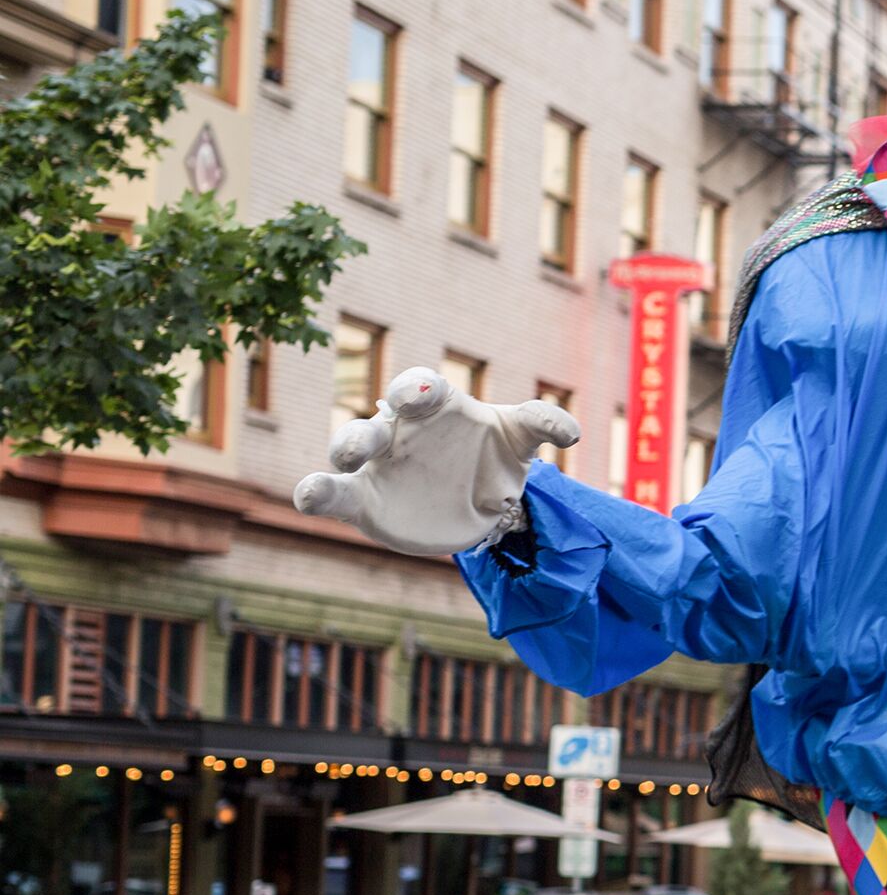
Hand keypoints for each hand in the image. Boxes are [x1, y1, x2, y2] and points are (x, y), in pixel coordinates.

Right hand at [295, 368, 577, 555]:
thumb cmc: (494, 458)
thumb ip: (541, 424)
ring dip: (345, 448)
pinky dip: (316, 492)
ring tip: (348, 460)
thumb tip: (572, 431)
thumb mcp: (520, 439)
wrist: (480, 507)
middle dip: (372, 422)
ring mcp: (378, 466)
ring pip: (348, 448)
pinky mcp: (363, 500)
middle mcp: (400, 431)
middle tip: (380, 430)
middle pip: (376, 418)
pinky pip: (333, 492)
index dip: (419, 386)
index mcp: (437, 407)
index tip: (424, 393)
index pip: (422, 386)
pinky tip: (306, 499)